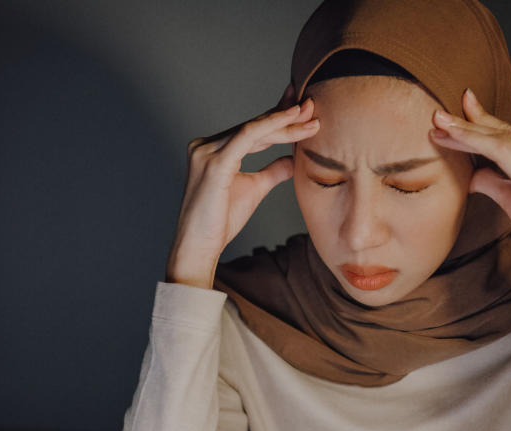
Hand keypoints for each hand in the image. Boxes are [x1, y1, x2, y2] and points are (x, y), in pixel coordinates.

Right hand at [166, 83, 319, 288]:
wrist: (198, 246)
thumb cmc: (220, 221)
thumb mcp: (254, 189)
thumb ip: (272, 171)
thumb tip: (293, 159)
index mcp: (212, 150)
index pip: (250, 128)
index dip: (276, 115)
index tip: (301, 106)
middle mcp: (206, 145)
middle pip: (253, 125)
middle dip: (284, 114)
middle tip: (312, 104)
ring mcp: (207, 151)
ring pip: (254, 129)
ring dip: (285, 122)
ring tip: (311, 115)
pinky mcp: (214, 162)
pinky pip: (248, 137)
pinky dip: (272, 126)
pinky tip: (292, 119)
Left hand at [429, 88, 510, 325]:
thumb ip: (497, 182)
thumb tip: (472, 173)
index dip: (485, 120)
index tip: (460, 107)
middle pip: (507, 132)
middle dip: (469, 122)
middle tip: (438, 114)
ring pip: (502, 139)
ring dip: (465, 131)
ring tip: (437, 125)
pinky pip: (502, 151)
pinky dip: (474, 141)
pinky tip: (453, 136)